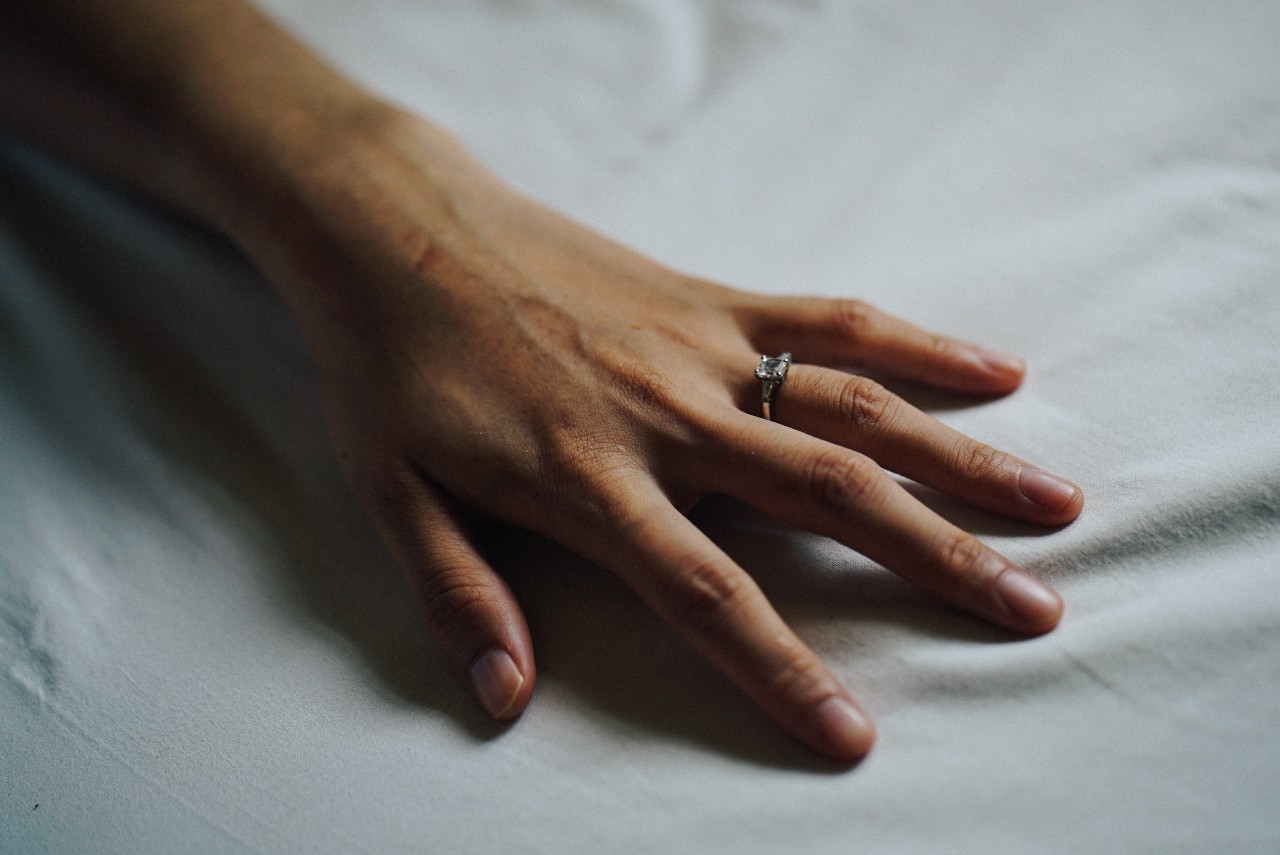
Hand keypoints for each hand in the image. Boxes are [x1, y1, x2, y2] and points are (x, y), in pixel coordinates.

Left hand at [262, 111, 1082, 761]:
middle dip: (938, 561)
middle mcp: (669, 416)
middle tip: (1032, 610)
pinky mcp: (712, 295)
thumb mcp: (394, 492)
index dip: (780, 669)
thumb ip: (457, 593)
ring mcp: (702, 347)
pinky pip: (831, 318)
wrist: (401, 228)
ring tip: (1052, 504)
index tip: (852, 733)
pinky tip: (991, 371)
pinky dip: (917, 346)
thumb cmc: (394, 366)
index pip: (706, 593)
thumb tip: (504, 697)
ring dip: (960, 459)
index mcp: (592, 479)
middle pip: (828, 497)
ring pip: (856, 407)